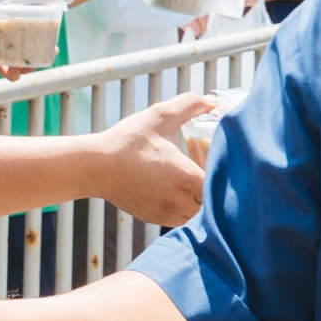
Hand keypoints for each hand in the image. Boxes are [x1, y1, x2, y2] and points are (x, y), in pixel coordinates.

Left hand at [0, 0, 36, 79]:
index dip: (43, 46)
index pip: (31, 42)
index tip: (52, 46)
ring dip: (17, 70)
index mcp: (10, 33)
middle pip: (25, 62)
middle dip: (35, 63)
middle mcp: (4, 48)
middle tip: (40, 59)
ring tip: (19, 67)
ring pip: (10, 70)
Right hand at [88, 93, 212, 226]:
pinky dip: (185, 207)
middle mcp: (180, 201)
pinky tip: (176, 189)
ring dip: (200, 199)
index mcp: (186, 178)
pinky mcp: (156, 219)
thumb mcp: (159, 116)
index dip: (225, 172)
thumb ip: (189, 104)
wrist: (94, 167)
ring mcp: (167, 213)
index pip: (222, 184)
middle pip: (214, 202)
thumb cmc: (127, 142)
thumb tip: (212, 101)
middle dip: (215, 186)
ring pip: (198, 214)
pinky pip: (182, 219)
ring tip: (192, 179)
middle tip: (206, 167)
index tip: (217, 159)